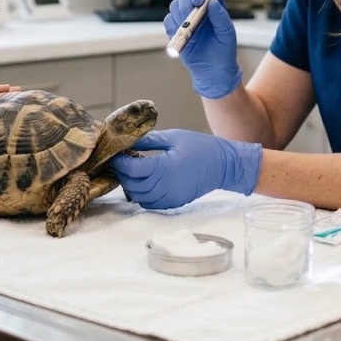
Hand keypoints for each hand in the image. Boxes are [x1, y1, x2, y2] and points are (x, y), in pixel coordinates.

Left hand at [109, 129, 261, 209]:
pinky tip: (143, 181)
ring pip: (139, 197)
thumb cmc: (201, 147)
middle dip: (123, 173)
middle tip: (121, 160)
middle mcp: (166, 187)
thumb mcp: (173, 137)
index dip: (120, 162)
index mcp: (165, 168)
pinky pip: (150, 203)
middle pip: (132, 185)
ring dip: (131, 185)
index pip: (132, 169)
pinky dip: (141, 194)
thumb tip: (127, 141)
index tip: (116, 153)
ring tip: (131, 170)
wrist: (224, 165)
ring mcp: (170, 198)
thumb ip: (148, 140)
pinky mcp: (174, 203)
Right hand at [165, 0, 242, 98]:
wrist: (212, 71)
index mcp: (212, 4)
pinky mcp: (175, 28)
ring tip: (190, 30)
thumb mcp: (227, 34)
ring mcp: (185, 17)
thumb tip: (213, 2)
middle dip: (187, 0)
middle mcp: (198, 7)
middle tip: (191, 13)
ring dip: (180, 15)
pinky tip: (183, 37)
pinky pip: (168, 20)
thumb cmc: (223, 51)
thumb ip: (221, 18)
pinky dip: (173, 27)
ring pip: (175, 4)